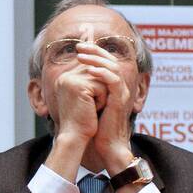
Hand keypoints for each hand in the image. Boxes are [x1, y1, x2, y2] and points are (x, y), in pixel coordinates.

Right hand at [51, 63, 106, 146]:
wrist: (75, 138)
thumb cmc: (82, 121)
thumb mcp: (85, 98)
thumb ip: (89, 82)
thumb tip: (104, 71)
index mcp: (64, 78)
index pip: (91, 72)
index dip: (97, 89)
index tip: (90, 105)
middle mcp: (65, 76)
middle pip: (97, 74)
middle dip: (100, 92)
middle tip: (90, 108)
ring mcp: (70, 80)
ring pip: (101, 80)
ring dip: (101, 97)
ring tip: (90, 109)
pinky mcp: (79, 86)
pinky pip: (102, 87)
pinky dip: (102, 101)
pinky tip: (92, 111)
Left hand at [76, 41, 135, 172]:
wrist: (106, 146)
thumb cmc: (96, 128)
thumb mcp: (88, 104)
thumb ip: (85, 90)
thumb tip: (70, 80)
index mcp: (113, 87)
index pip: (106, 62)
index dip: (94, 51)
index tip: (78, 46)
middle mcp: (120, 87)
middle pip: (111, 59)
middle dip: (94, 50)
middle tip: (79, 46)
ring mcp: (121, 93)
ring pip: (113, 67)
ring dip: (96, 59)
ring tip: (81, 56)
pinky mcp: (120, 101)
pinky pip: (113, 81)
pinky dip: (102, 74)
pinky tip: (89, 71)